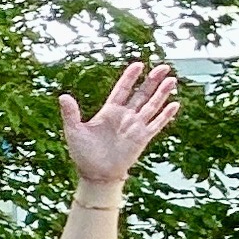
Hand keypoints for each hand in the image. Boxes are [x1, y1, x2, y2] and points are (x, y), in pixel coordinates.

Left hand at [60, 60, 182, 188]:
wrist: (95, 174)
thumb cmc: (83, 153)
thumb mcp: (74, 130)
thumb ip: (70, 113)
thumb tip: (62, 96)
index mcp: (109, 111)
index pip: (122, 89)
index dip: (130, 77)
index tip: (138, 64)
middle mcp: (125, 116)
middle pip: (142, 94)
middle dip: (152, 80)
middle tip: (163, 67)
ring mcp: (135, 126)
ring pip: (152, 106)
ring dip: (162, 93)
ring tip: (171, 80)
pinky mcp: (142, 138)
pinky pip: (157, 124)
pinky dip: (165, 115)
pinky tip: (175, 104)